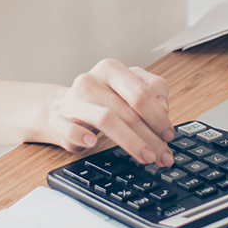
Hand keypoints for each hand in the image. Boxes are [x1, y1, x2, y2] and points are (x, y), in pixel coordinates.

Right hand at [45, 59, 173, 165]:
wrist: (60, 109)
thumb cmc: (101, 101)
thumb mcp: (128, 91)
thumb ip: (151, 94)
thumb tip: (163, 109)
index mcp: (112, 70)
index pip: (143, 92)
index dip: (160, 116)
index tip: (169, 135)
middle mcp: (92, 81)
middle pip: (129, 110)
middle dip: (151, 136)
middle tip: (163, 154)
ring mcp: (73, 100)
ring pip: (106, 119)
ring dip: (131, 142)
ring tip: (146, 157)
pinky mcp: (58, 120)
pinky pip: (70, 128)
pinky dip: (81, 136)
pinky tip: (92, 143)